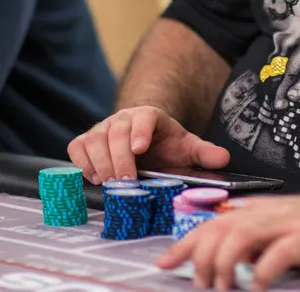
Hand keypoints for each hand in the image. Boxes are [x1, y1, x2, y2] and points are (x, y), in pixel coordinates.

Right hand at [67, 106, 229, 184]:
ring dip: (100, 162)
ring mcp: (102, 129)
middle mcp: (122, 119)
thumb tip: (223, 158)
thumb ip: (204, 153)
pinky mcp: (86, 142)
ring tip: (110, 183)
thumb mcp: (187, 149)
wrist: (145, 144)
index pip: (144, 117)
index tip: (140, 149)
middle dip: (119, 158)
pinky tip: (94, 178)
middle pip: (115, 131)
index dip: (140, 131)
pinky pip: (77, 148)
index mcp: (149, 116)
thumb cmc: (166, 147)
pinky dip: (82, 162)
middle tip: (126, 181)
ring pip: (93, 139)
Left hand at [156, 193, 299, 291]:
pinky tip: (257, 287)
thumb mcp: (280, 227)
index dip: (185, 243)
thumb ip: (254, 239)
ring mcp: (287, 224)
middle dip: (200, 258)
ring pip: (240, 236)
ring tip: (223, 288)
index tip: (164, 262)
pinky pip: (277, 254)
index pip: (211, 222)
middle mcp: (267, 213)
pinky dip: (262, 273)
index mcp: (258, 211)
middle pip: (219, 228)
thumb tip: (226, 259)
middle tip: (201, 284)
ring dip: (224, 265)